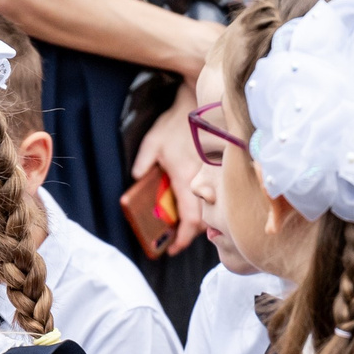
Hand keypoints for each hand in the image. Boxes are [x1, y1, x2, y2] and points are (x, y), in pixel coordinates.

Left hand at [132, 86, 211, 254]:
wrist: (200, 105)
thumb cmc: (176, 123)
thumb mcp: (153, 142)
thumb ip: (144, 162)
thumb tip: (136, 178)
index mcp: (185, 178)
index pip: (189, 219)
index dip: (182, 238)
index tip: (172, 248)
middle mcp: (202, 181)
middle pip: (203, 221)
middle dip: (190, 236)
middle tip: (175, 242)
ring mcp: (212, 176)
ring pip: (210, 210)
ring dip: (199, 223)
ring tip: (183, 228)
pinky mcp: (217, 171)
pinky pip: (214, 197)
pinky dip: (206, 208)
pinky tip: (195, 208)